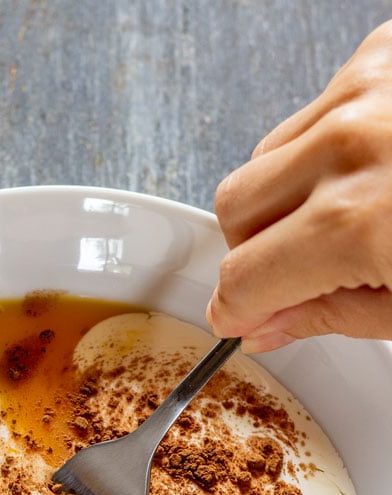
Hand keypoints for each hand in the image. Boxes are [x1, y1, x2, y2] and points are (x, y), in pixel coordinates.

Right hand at [207, 20, 391, 350]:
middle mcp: (351, 144)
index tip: (240, 318)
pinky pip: (311, 112)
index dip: (237, 310)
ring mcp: (366, 88)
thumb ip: (330, 315)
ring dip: (284, 196)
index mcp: (359, 223)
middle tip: (300, 271)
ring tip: (348, 212)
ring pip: (264, 158)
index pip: (243, 280)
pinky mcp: (383, 53)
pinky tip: (371, 165)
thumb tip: (264, 323)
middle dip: (254, 250)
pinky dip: (324, 148)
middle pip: (234, 209)